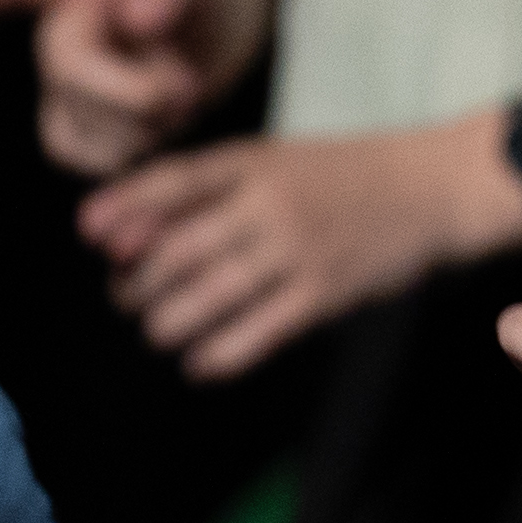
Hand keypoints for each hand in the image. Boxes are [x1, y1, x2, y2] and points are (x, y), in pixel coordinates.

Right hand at [0, 0, 271, 178]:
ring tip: (179, 86)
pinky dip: (137, 148)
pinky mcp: (80, 125)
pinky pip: (89, 157)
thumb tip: (140, 16)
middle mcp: (58, 28)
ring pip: (81, 124)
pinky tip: (163, 118)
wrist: (221, 17)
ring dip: (144, 121)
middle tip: (184, 84)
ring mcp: (63, 81)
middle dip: (131, 90)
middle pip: (65, 69)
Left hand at [82, 117, 521, 381]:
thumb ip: (217, 188)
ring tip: (159, 331)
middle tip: (126, 299)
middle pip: (180, 247)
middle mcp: (270, 203)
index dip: (124, 207)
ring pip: (210, 295)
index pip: (174, 181)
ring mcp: (298, 249)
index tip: (88, 232)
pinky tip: (199, 362)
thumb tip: (133, 226)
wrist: (432, 187)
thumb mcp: (279, 160)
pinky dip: (219, 353)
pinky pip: (258, 332)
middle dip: (139, 282)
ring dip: (169, 322)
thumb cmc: (346, 176)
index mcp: (254, 161)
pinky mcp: (324, 293)